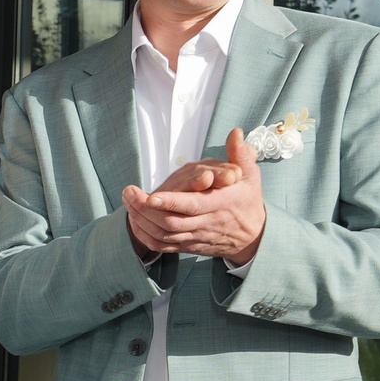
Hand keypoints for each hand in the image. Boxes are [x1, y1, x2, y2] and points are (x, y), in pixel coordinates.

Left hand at [121, 129, 266, 261]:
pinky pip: (162, 246)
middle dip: (145, 209)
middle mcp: (207, 223)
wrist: (253, 237)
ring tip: (127, 201)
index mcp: (222, 204)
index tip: (151, 195)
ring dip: (141, 220)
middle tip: (128, 192)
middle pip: (171, 222)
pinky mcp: (188, 247)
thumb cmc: (248, 201)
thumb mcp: (250, 176)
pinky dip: (145, 235)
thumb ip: (240, 155)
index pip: (193, 205)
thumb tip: (235, 133)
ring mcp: (196, 237)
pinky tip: (134, 220)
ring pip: (163, 235)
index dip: (171, 202)